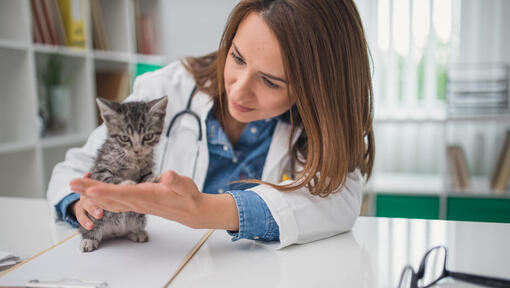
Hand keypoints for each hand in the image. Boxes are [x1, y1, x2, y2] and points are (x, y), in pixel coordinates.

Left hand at [69, 171, 238, 229]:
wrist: (190, 212)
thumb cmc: (188, 196)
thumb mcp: (186, 185)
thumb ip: (176, 181)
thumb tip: (167, 175)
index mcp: (147, 196)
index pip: (123, 194)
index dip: (106, 192)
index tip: (90, 191)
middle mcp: (138, 202)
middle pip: (110, 197)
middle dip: (90, 190)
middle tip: (72, 183)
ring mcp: (136, 204)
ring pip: (109, 200)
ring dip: (92, 193)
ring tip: (76, 186)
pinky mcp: (136, 203)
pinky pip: (114, 202)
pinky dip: (101, 198)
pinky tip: (93, 195)